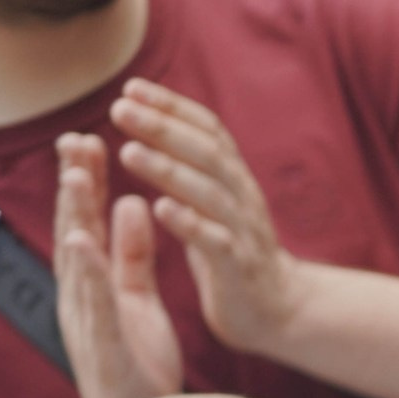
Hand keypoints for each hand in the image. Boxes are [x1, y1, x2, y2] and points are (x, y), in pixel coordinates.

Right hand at [53, 131, 181, 397]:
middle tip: (74, 138)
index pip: (86, 223)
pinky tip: (81, 243)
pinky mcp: (102, 345)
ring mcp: (88, 321)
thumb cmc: (138, 362)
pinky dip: (87, 272)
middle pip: (74, 230)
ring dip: (74, 217)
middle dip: (73, 186)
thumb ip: (134, 253)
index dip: (85, 182)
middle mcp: (82, 297)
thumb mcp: (139, 297)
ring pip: (77, 261)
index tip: (88, 139)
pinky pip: (93, 304)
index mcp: (93, 284)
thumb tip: (130, 204)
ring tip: (75, 176)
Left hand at [110, 78, 303, 355]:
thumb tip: (157, 122)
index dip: (172, 106)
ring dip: (168, 170)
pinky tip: (161, 208)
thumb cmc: (234, 252)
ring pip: (209, 193)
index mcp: (235, 179)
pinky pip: (215, 242)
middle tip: (119, 109)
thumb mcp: (216, 202)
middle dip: (162, 128)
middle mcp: (243, 198)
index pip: (208, 130)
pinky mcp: (239, 268)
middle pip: (207, 154)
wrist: (279, 310)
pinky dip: (189, 223)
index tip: (131, 87)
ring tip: (128, 152)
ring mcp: (244, 232)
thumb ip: (193, 167)